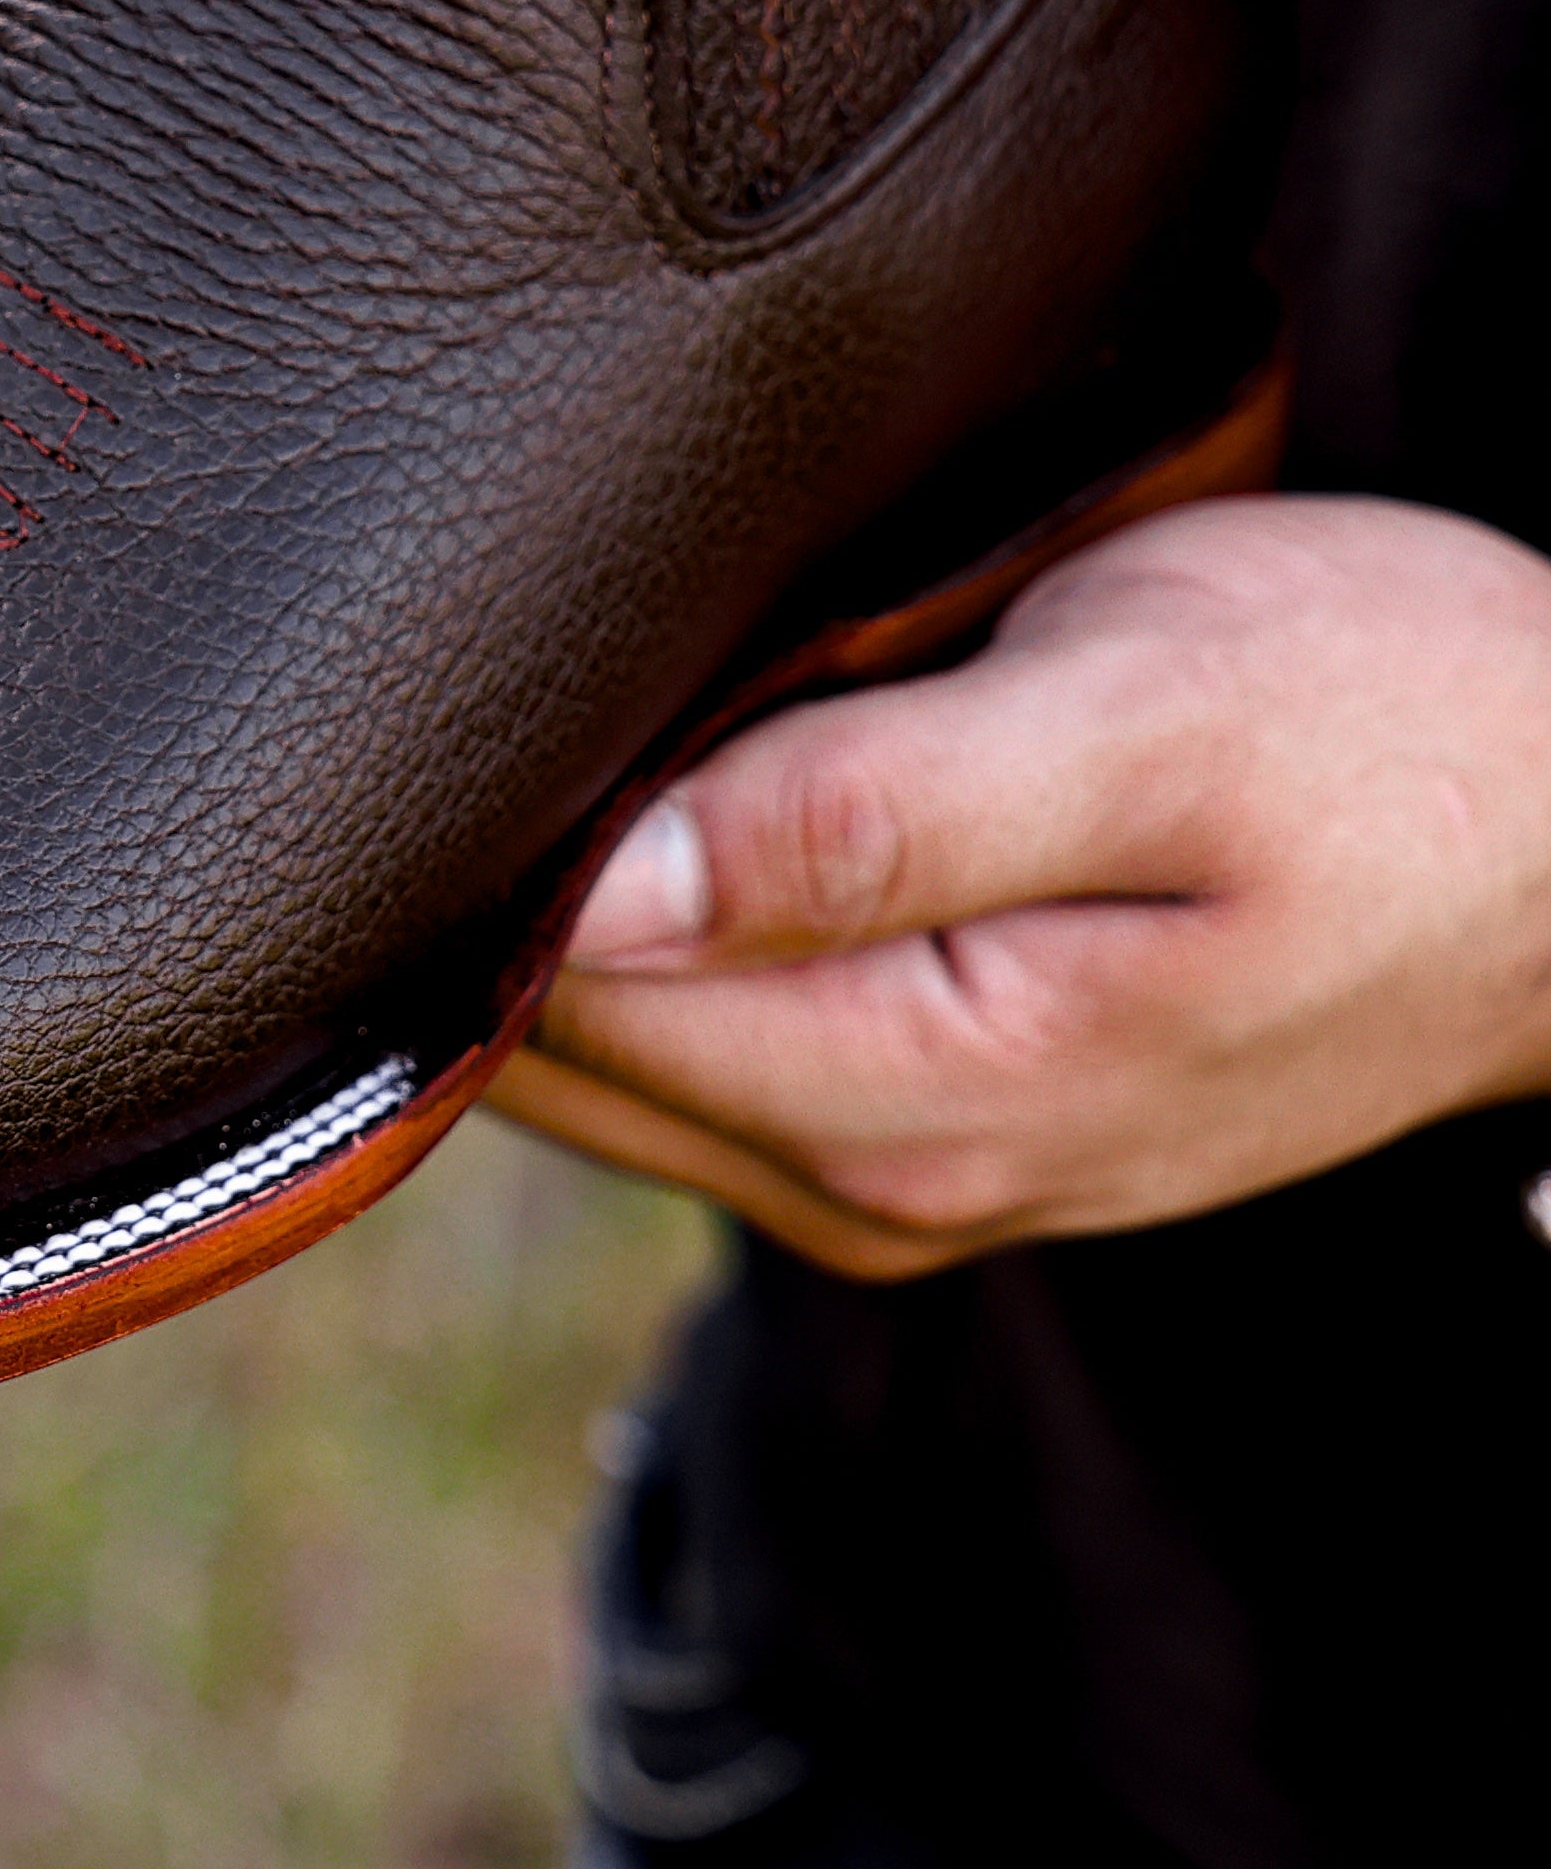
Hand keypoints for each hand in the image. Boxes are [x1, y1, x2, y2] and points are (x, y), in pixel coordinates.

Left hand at [489, 495, 1550, 1277]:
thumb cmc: (1384, 719)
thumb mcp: (1137, 719)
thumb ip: (863, 818)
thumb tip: (607, 890)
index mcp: (924, 1094)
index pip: (566, 1006)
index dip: (493, 849)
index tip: (484, 703)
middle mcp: (886, 1177)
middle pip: (561, 1054)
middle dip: (506, 886)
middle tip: (527, 692)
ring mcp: (901, 1164)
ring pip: (613, 1058)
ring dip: (572, 908)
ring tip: (607, 725)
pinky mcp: (924, 1109)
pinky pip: (699, 1044)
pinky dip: (651, 931)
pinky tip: (676, 800)